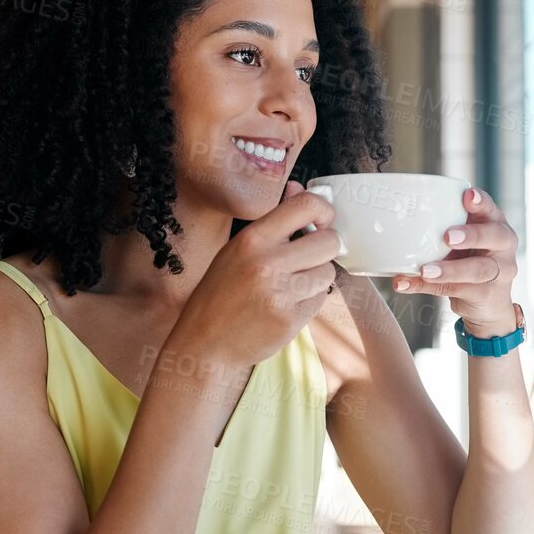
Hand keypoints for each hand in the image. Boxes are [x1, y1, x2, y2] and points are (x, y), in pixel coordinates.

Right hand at [172, 180, 340, 371]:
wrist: (204, 344)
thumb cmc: (220, 294)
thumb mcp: (237, 250)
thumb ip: (272, 222)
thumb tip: (300, 190)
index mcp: (253, 239)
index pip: (307, 206)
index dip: (323, 212)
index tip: (321, 222)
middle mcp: (267, 264)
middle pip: (328, 242)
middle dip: (325, 249)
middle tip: (309, 258)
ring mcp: (280, 294)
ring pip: (327, 273)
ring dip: (316, 279)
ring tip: (290, 286)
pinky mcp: (290, 321)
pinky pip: (319, 301)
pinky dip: (308, 302)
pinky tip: (285, 306)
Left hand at [392, 186, 518, 334]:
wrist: (488, 304)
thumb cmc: (468, 262)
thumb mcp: (460, 243)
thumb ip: (441, 230)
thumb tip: (393, 225)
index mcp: (495, 225)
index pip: (491, 209)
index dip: (481, 202)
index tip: (467, 195)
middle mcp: (503, 246)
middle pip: (494, 236)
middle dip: (472, 235)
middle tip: (448, 236)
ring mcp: (500, 272)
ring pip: (478, 269)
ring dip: (450, 270)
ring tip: (425, 270)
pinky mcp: (488, 295)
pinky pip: (460, 290)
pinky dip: (432, 287)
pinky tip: (410, 283)